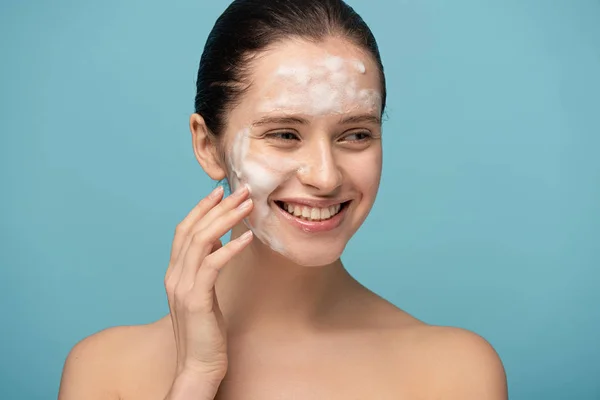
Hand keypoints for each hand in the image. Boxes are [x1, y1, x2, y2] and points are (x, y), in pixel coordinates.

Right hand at [164, 184, 252, 389]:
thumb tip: (217, 242)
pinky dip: (231, 248)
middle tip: (241, 190)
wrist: (198, 365)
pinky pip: (213, 265)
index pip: (183, 230)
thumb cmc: (205, 331)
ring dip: (226, 220)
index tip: (219, 192)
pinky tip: (248, 238)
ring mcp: (182, 287)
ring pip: (201, 241)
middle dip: (217, 207)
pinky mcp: (196, 299)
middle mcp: (173, 275)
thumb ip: (204, 268)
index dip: (200, 208)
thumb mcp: (202, 293)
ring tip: (248, 206)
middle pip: (192, 229)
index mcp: (174, 272)